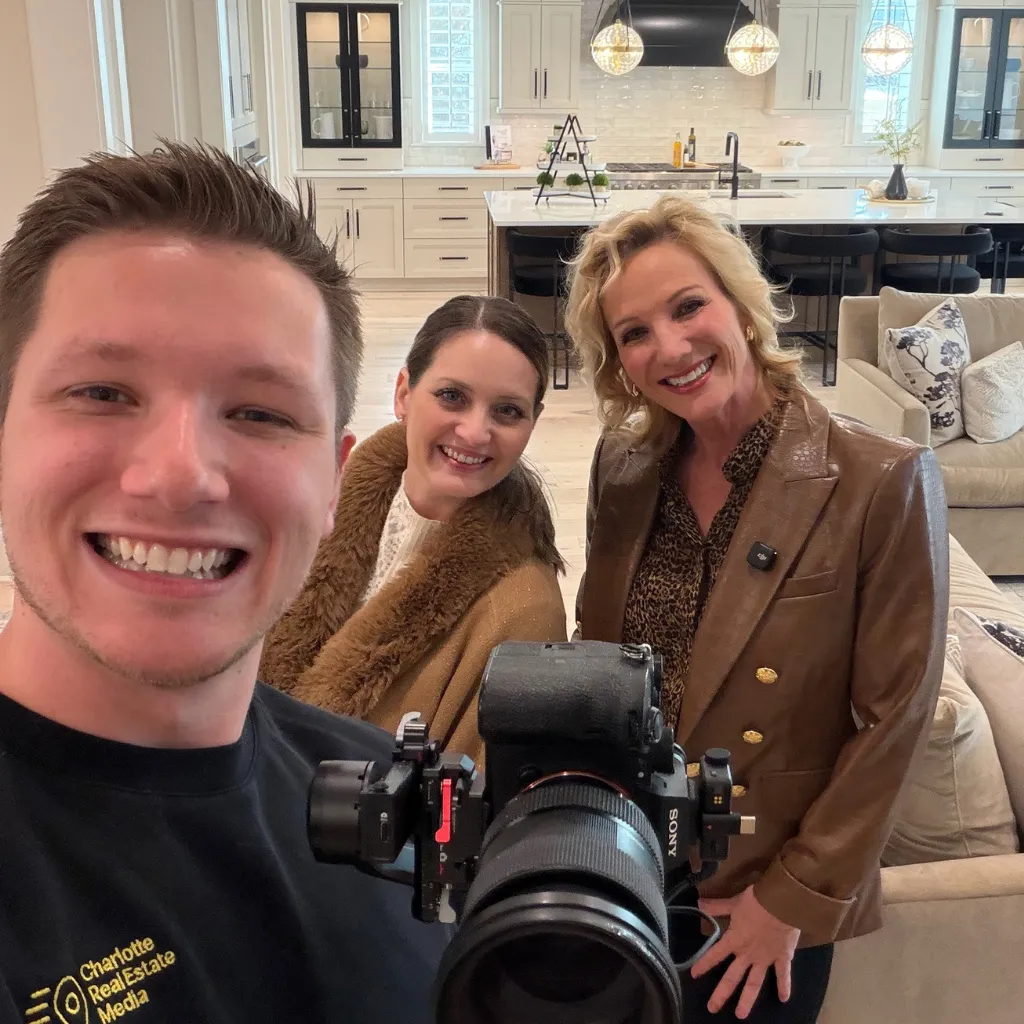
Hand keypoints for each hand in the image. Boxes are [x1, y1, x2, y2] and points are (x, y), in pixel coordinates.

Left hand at [690, 885, 799, 1018]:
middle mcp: (747, 954)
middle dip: (721, 994)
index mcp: (735, 940)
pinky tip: (784, 999)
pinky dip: (784, 986)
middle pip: (732, 977)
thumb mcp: (734, 903)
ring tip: (741, 1015)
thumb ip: (717, 906)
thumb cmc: (756, 902)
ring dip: (747, 1000)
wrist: (782, 903)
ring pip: (754, 983)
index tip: (693, 975)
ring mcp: (765, 959)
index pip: (715, 954)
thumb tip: (698, 903)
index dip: (704, 964)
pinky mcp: (782, 958)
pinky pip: (783, 975)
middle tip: (712, 1008)